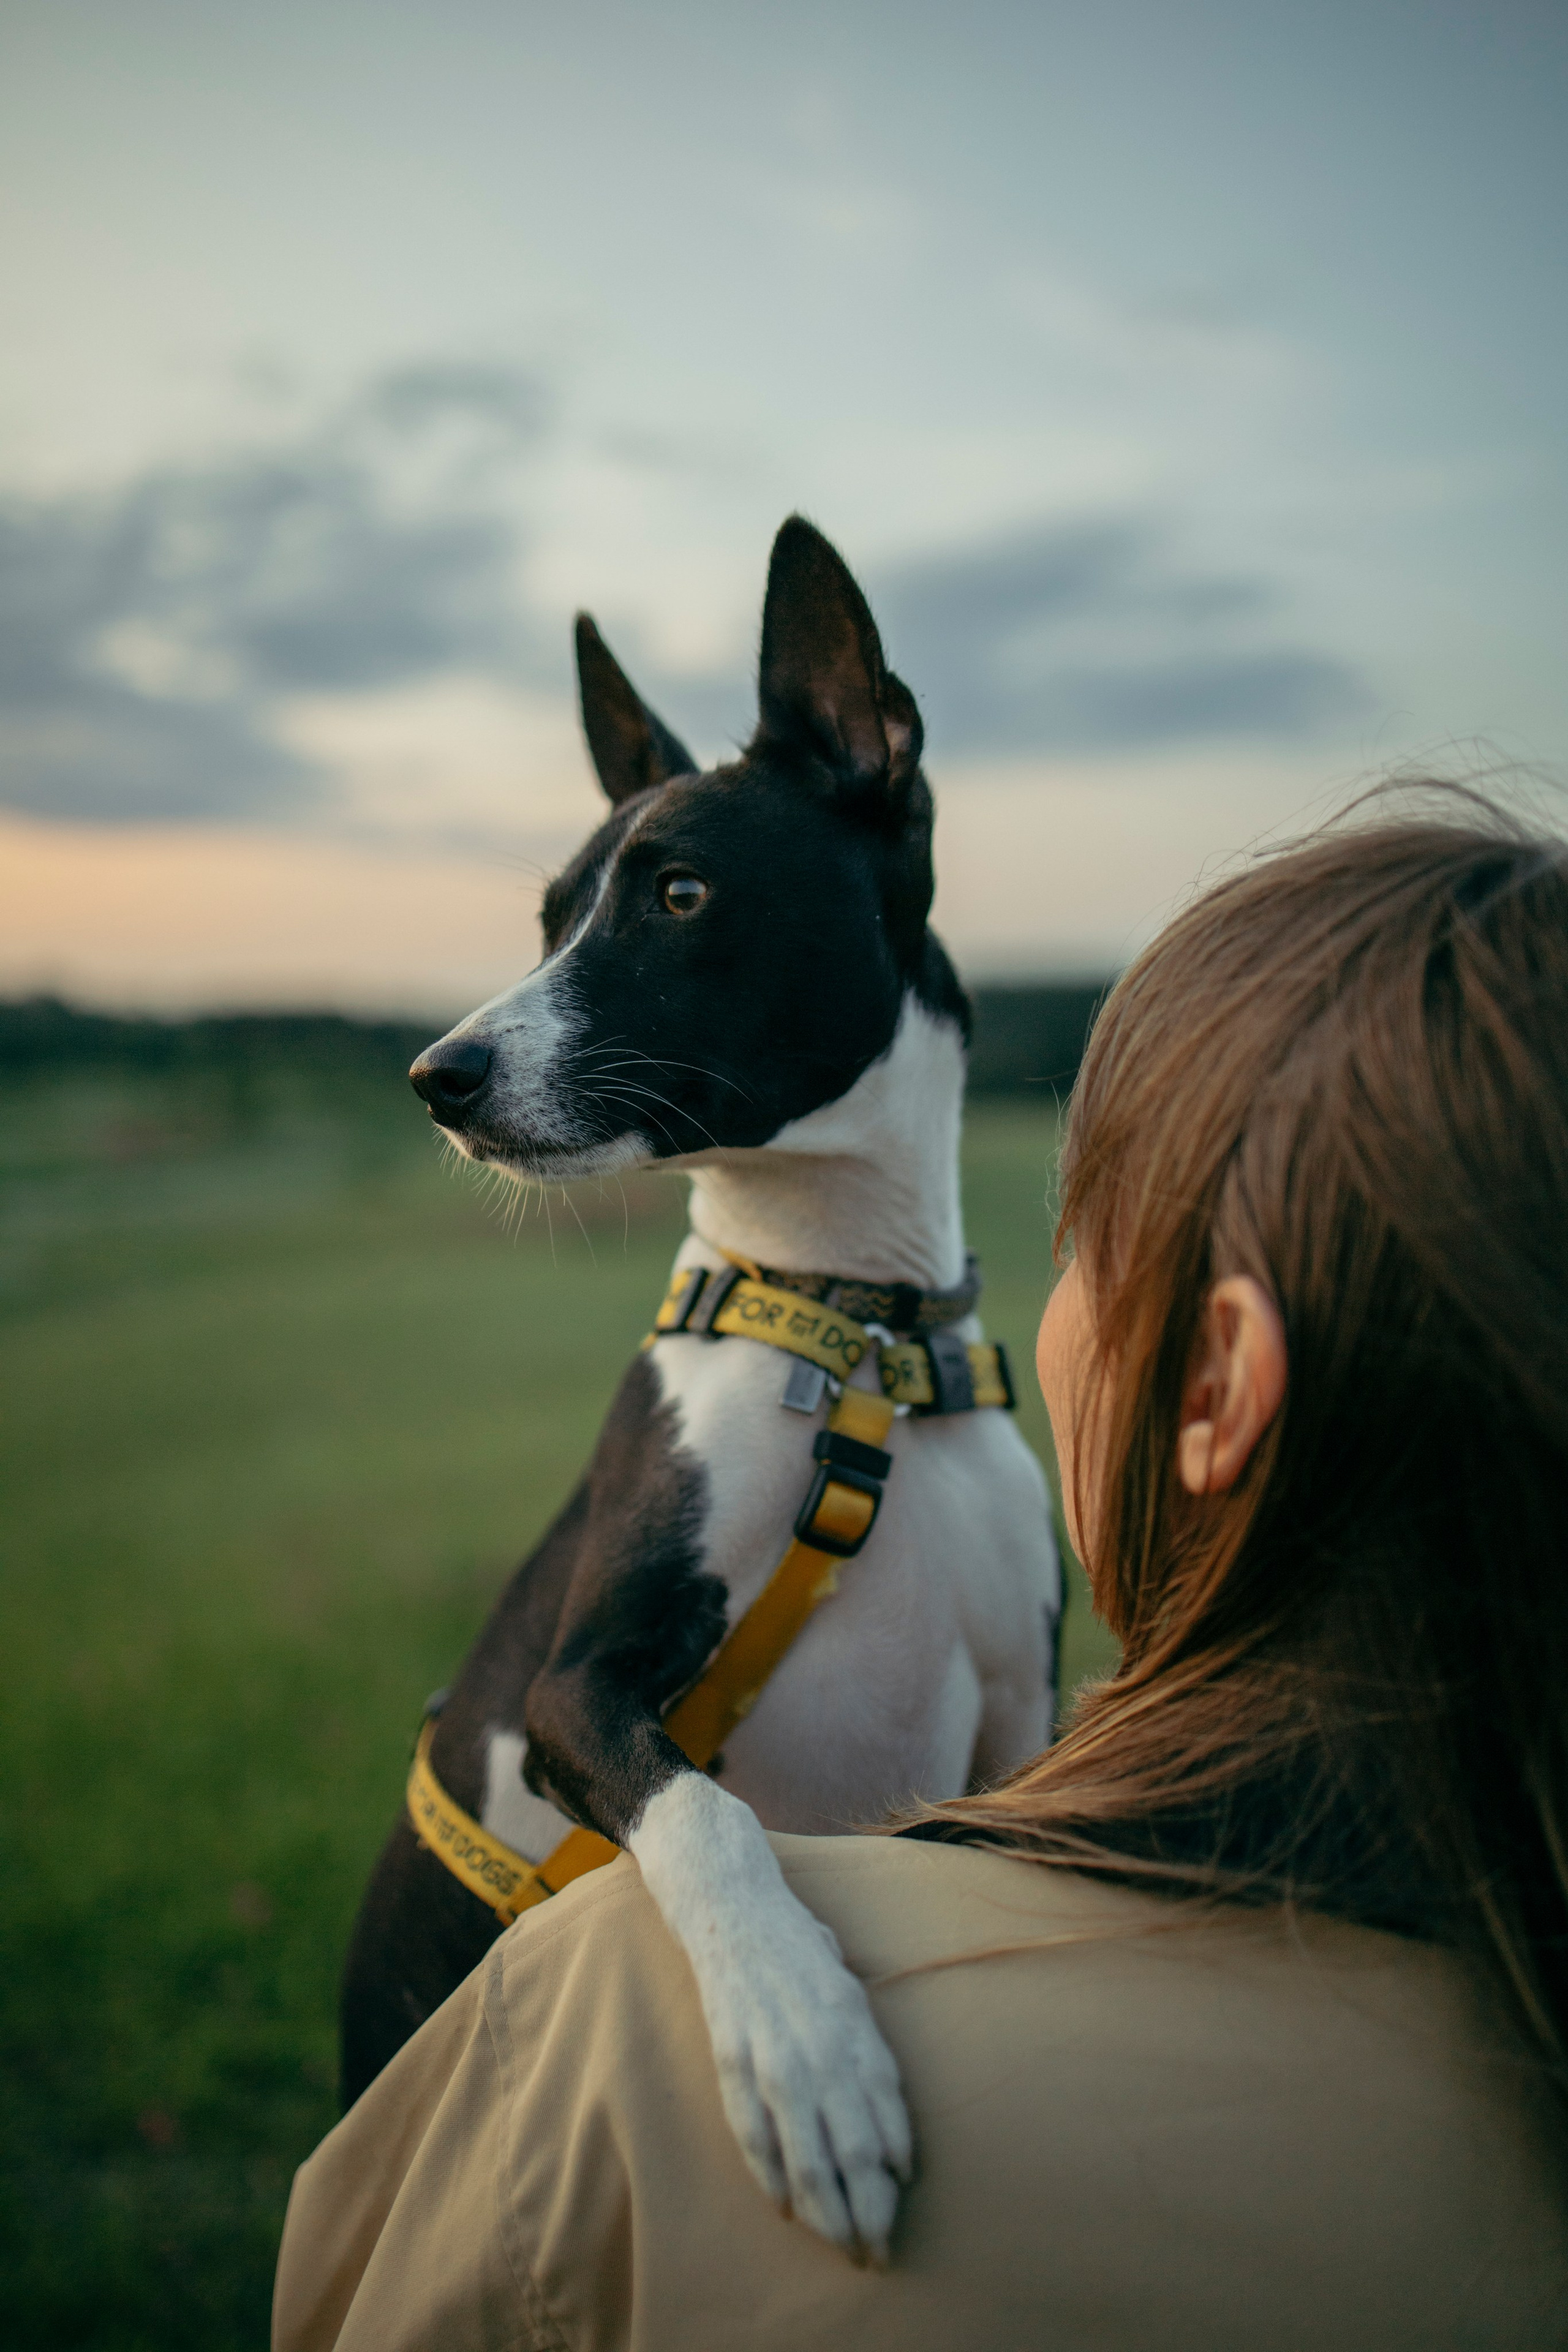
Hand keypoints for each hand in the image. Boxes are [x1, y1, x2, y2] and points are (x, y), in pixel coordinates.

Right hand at [628, 1773, 911, 2260]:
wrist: (732, 1908)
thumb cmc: (800, 1954)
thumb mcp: (851, 1994)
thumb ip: (870, 2058)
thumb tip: (892, 2132)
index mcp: (856, 2028)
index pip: (886, 2119)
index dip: (895, 2170)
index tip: (900, 2202)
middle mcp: (820, 2049)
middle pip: (853, 2152)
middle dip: (868, 2211)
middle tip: (877, 2252)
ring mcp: (772, 2058)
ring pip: (805, 2158)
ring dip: (825, 2211)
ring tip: (840, 2244)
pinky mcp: (732, 2061)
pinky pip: (755, 2137)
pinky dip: (772, 2179)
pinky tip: (786, 2209)